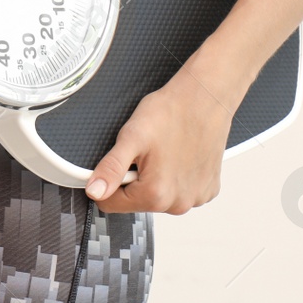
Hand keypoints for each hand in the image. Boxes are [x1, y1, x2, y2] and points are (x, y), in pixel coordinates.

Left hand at [83, 62, 238, 214]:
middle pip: (135, 201)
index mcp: (156, 194)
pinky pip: (179, 191)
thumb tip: (94, 192)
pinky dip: (175, 177)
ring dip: (155, 178)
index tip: (120, 162)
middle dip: (134, 179)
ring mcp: (196, 198)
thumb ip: (110, 168)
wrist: (205, 99)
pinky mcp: (208, 191)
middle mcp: (178, 203)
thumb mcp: (131, 137)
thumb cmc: (171, 113)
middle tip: (145, 153)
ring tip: (164, 152)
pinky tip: (180, 156)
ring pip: (158, 197)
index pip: (110, 203)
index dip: (107, 181)